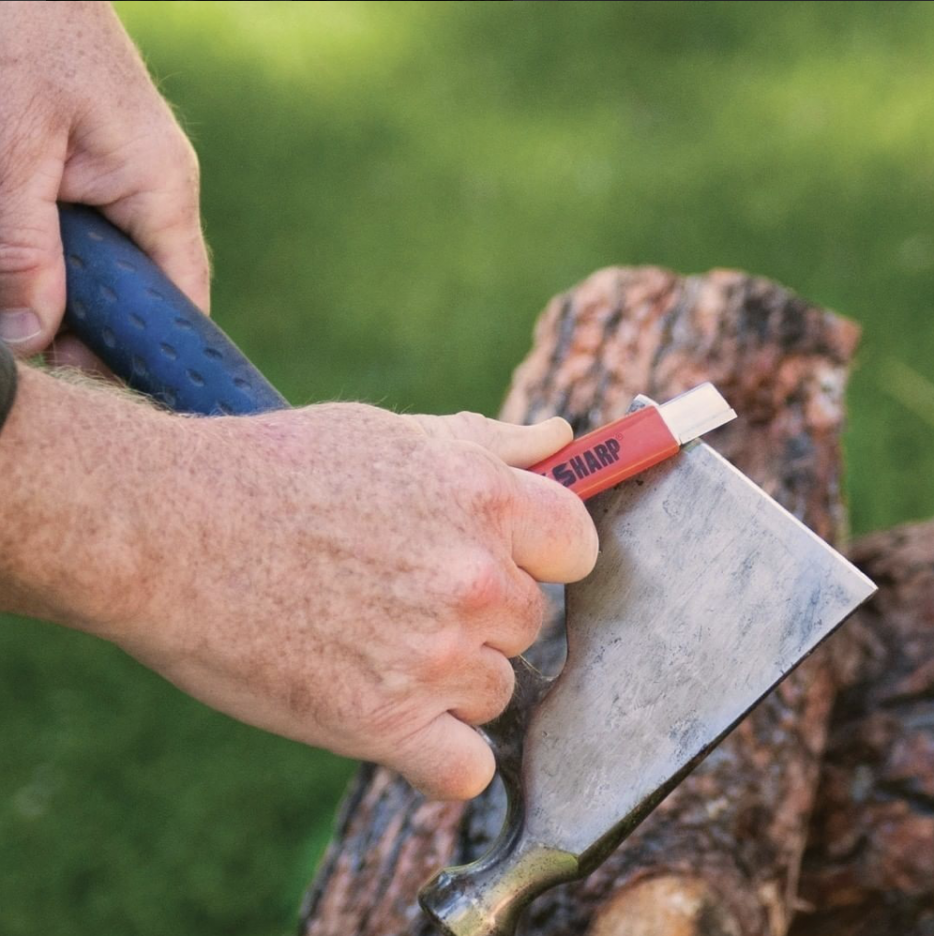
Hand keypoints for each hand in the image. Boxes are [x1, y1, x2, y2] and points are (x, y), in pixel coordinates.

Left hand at [0, 1, 208, 364]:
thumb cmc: (17, 23)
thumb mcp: (9, 145)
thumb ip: (22, 247)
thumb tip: (31, 338)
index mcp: (162, 189)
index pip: (182, 301)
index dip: (146, 353)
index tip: (99, 394)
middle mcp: (155, 189)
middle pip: (139, 292)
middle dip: (86, 327)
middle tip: (33, 348)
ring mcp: (123, 175)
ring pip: (102, 265)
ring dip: (57, 289)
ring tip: (18, 301)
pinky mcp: (87, 164)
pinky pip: (76, 232)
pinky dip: (43, 254)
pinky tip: (21, 263)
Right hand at [113, 405, 597, 799]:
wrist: (167, 527)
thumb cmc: (279, 469)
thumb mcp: (393, 433)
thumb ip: (492, 443)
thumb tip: (561, 439)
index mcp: (484, 499)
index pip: (578, 548)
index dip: (544, 554)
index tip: (511, 559)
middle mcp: (471, 578)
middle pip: (530, 624)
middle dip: (483, 615)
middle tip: (407, 595)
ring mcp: (431, 655)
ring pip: (495, 691)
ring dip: (450, 679)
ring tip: (374, 641)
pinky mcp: (381, 721)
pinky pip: (464, 768)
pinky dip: (437, 754)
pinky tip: (397, 719)